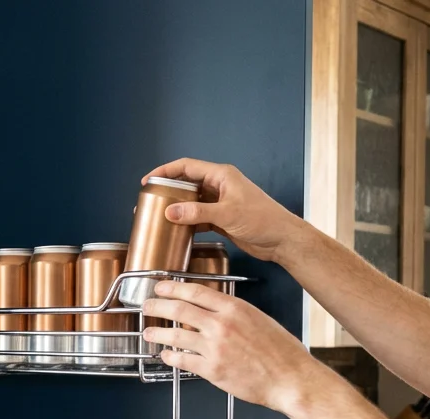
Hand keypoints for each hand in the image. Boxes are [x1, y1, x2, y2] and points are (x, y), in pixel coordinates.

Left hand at [142, 281, 331, 414]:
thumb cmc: (282, 352)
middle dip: (157, 306)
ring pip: (175, 335)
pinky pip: (182, 361)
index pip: (195, 291)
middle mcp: (222, 325)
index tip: (160, 287)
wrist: (291, 379)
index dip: (172, 288)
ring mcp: (215, 347)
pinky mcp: (212, 370)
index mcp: (235, 308)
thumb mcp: (259, 319)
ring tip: (148, 332)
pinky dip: (170, 357)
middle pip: (178, 309)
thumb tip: (214, 311)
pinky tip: (166, 356)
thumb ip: (234, 314)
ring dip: (157, 333)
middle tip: (147, 306)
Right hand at [143, 158, 318, 264]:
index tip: (148, 180)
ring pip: (192, 201)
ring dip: (177, 208)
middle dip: (168, 190)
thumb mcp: (227, 214)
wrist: (281, 239)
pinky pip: (198, 216)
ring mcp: (221, 202)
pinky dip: (187, 221)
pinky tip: (177, 229)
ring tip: (159, 216)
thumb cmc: (264, 220)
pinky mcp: (222, 217)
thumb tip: (171, 210)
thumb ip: (197, 212)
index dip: (165, 171)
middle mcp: (220, 185)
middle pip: (187, 183)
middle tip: (150, 200)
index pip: (187, 166)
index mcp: (222, 175)